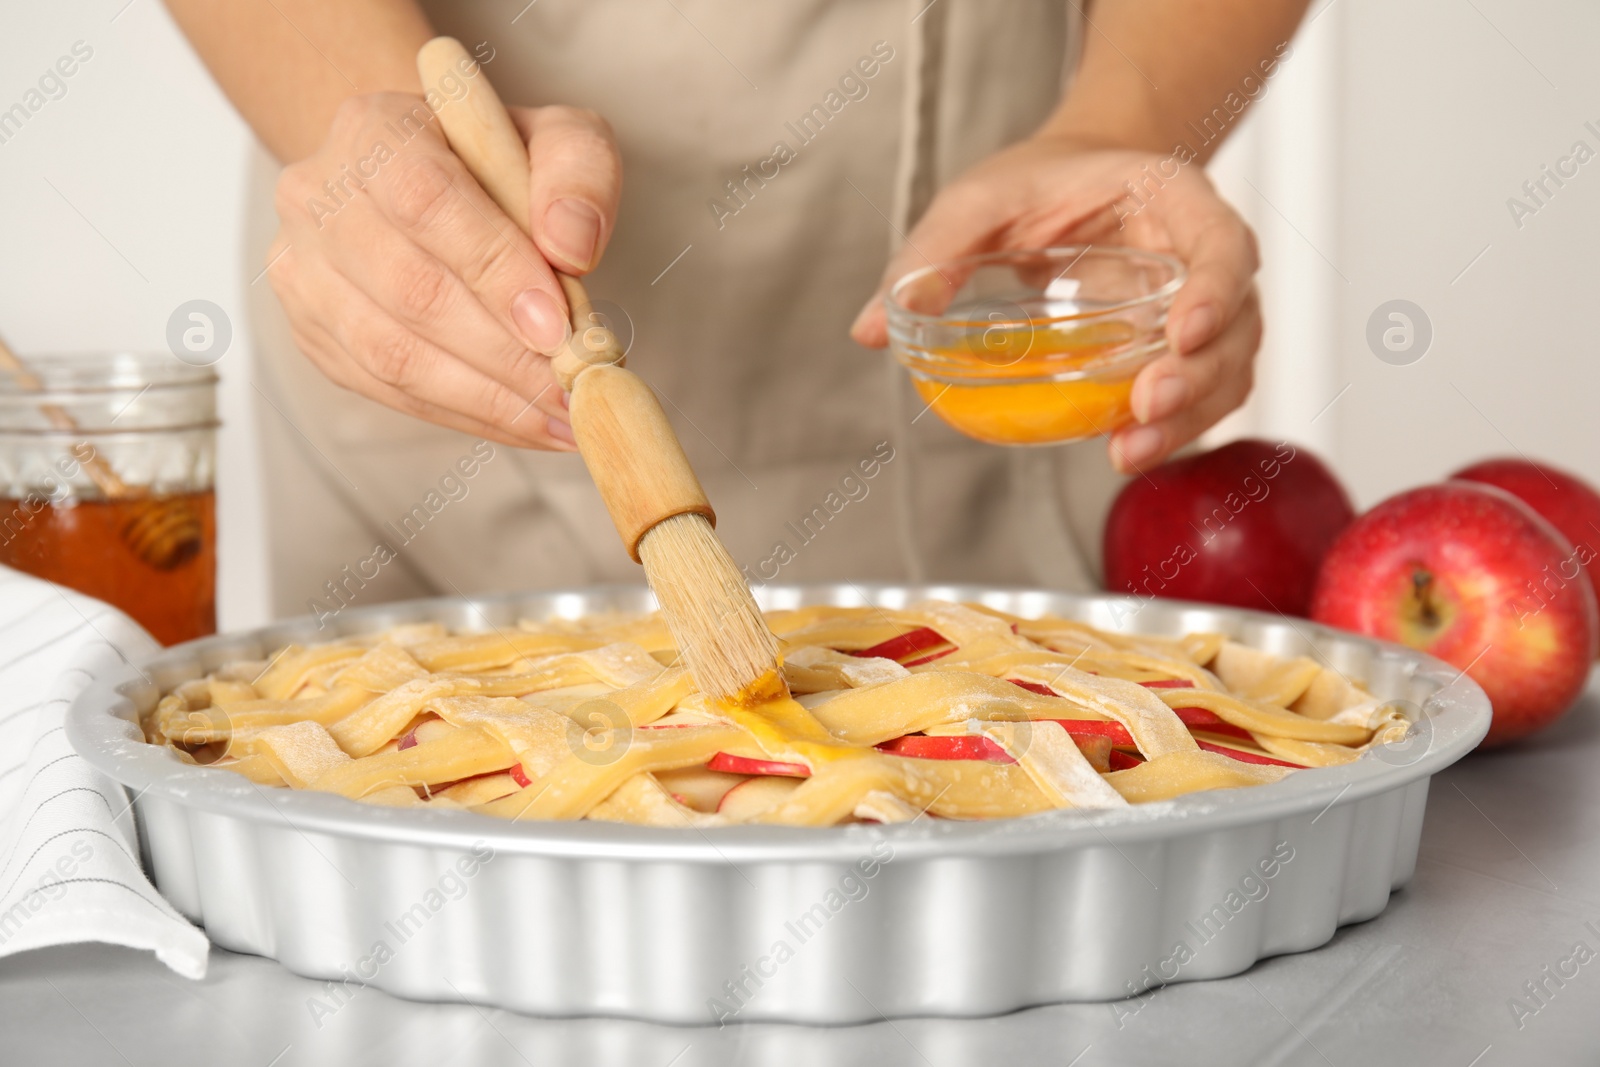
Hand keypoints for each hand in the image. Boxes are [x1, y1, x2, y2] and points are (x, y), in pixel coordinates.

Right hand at [265, 92, 621, 448]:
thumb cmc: (497, 164)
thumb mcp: (558, 140)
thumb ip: (579, 175)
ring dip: (490, 398)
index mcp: (375, 129)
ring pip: (393, 355)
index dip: (494, 270)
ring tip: (563, 415)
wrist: (429, 184)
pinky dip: (468, 415)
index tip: (557, 327)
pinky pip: (390, 391)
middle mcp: (318, 197)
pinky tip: (528, 422)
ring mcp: (304, 271)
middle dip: (505, 354)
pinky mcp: (315, 333)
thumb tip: (571, 245)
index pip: (426, 200)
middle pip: (410, 290)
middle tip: (576, 387)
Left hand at [851, 135, 1260, 473]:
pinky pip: (1199, 398)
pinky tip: (1122, 450)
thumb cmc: (1036, 184)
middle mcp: (1203, 258)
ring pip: (1225, 373)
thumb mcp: (978, 202)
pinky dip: (1172, 430)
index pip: (1225, 245)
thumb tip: (871, 330)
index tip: (1186, 332)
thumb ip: (932, 255)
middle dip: (1196, 375)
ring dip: (1186, 419)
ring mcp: (1203, 312)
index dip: (1216, 290)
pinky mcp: (1181, 355)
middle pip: (1235, 325)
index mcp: (1176, 201)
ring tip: (1125, 452)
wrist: (1070, 184)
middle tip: (1143, 406)